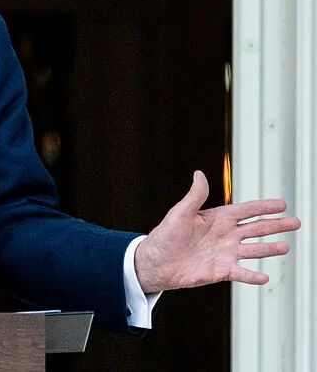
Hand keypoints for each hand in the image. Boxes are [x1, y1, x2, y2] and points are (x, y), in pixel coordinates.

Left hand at [134, 170, 300, 293]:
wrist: (155, 262)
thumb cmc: (164, 236)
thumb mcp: (179, 213)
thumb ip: (194, 196)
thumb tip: (199, 174)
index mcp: (218, 219)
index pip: (246, 211)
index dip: (263, 207)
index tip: (282, 204)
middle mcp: (226, 235)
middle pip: (257, 229)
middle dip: (276, 225)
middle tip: (295, 222)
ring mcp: (226, 253)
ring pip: (254, 250)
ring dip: (270, 249)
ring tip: (286, 247)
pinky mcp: (222, 270)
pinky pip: (242, 273)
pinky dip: (253, 276)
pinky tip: (265, 277)